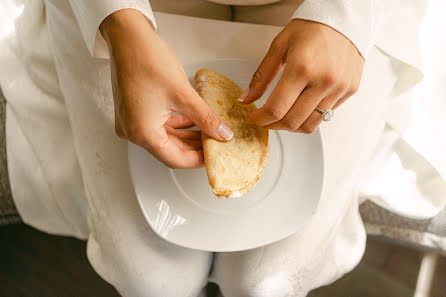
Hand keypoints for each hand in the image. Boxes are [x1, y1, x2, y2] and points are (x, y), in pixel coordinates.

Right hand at [100, 9, 232, 168]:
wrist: (127, 36)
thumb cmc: (146, 60)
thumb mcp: (183, 94)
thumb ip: (206, 118)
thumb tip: (222, 133)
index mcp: (141, 132)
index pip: (175, 159)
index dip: (198, 160)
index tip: (215, 156)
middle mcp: (133, 130)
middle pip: (169, 150)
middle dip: (194, 148)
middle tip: (215, 144)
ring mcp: (131, 121)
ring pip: (165, 137)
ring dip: (187, 135)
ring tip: (209, 132)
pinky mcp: (134, 110)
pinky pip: (159, 125)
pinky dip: (178, 124)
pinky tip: (194, 120)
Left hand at [239, 19, 363, 132]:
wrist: (343, 18)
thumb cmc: (311, 28)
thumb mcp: (279, 46)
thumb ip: (262, 76)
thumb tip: (246, 98)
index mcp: (302, 67)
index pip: (276, 109)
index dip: (260, 119)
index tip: (254, 117)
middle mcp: (323, 80)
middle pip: (292, 122)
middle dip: (272, 125)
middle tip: (265, 119)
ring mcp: (339, 87)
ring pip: (310, 125)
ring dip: (291, 126)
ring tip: (282, 116)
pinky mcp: (349, 90)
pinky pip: (326, 116)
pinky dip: (309, 116)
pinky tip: (301, 106)